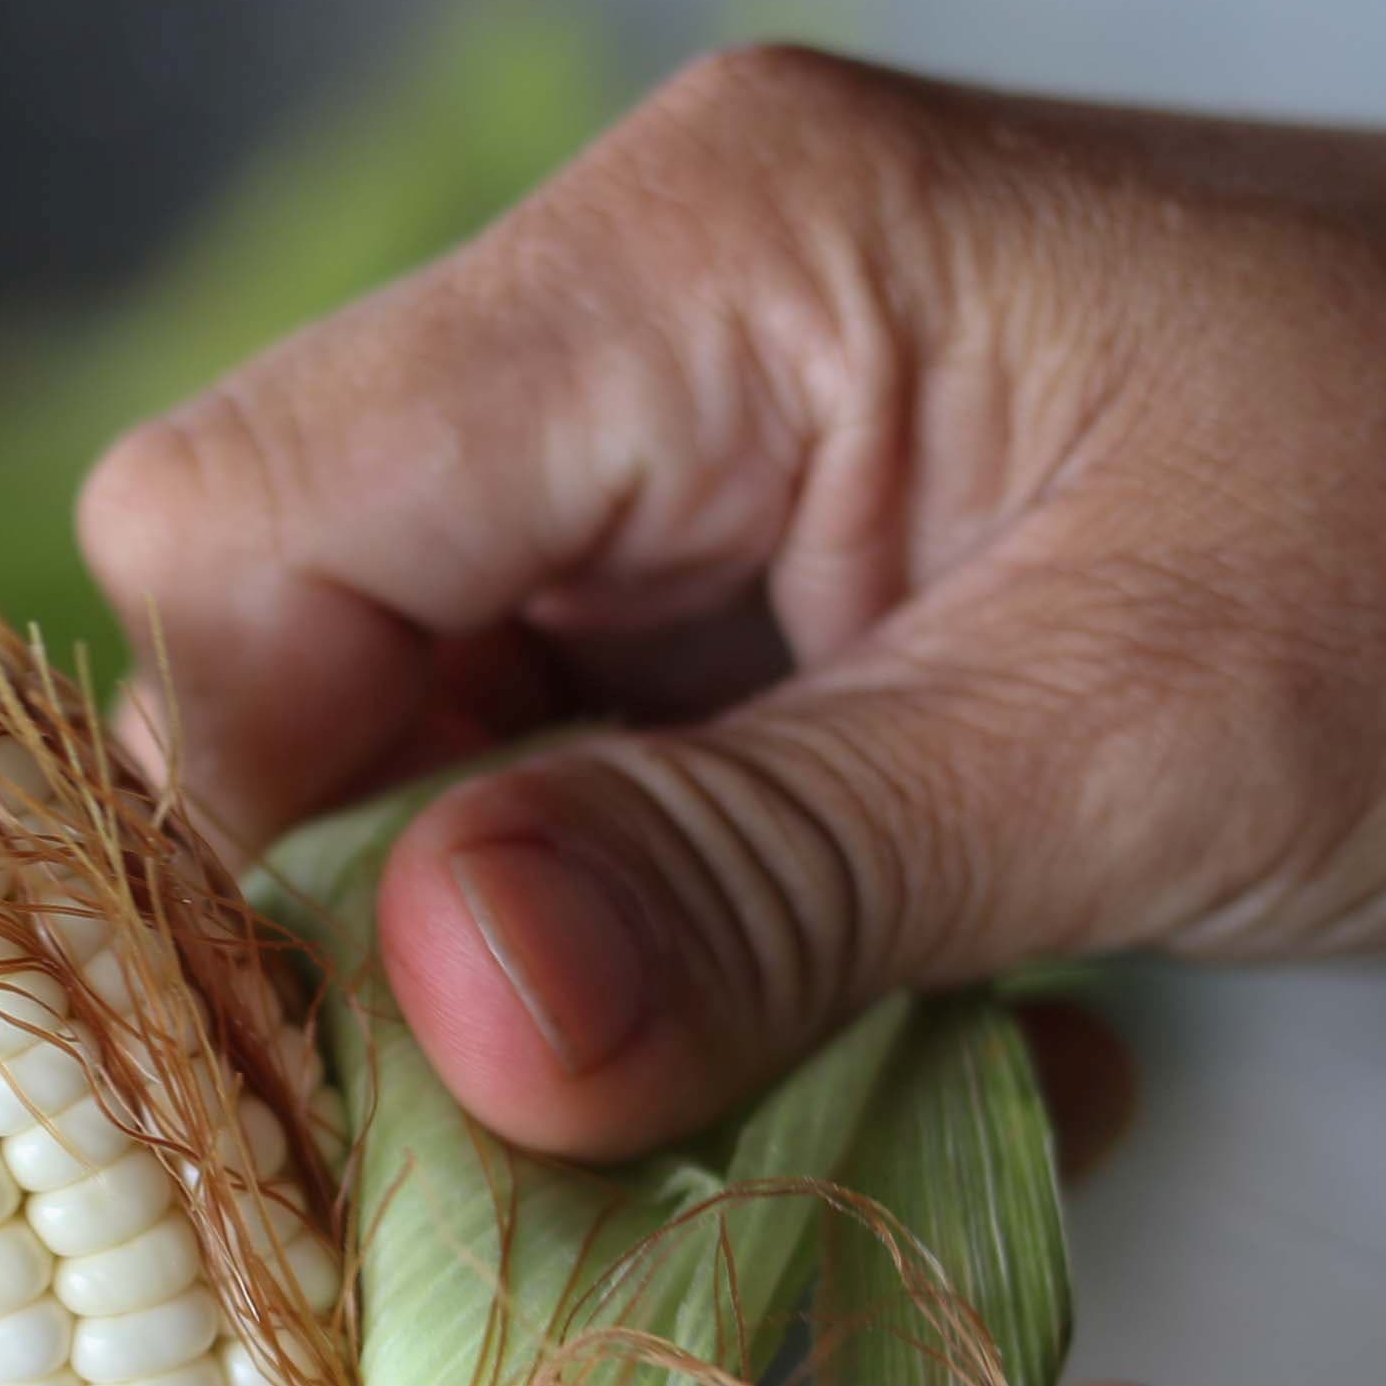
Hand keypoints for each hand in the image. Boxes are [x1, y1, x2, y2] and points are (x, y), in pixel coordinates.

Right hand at [80, 47, 1385, 1160]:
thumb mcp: (1141, 740)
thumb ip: (763, 878)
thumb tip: (440, 1014)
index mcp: (700, 262)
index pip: (244, 524)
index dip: (261, 801)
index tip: (400, 1050)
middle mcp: (640, 322)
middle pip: (296, 642)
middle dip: (400, 910)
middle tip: (559, 1123)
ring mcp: (687, 450)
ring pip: (410, 744)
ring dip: (535, 957)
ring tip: (741, 1078)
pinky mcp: (745, 574)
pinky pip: (559, 779)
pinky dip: (645, 944)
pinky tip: (817, 1012)